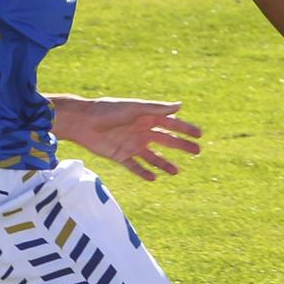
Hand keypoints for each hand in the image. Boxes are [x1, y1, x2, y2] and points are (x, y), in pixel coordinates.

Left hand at [54, 98, 202, 180]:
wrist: (83, 122)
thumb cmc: (109, 110)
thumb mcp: (135, 108)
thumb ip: (156, 108)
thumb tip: (180, 105)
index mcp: (146, 118)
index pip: (171, 124)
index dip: (185, 129)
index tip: (199, 135)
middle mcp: (141, 132)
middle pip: (166, 141)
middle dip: (181, 146)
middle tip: (197, 152)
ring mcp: (131, 144)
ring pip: (152, 157)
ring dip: (164, 164)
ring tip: (176, 172)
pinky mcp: (120, 155)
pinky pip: (135, 166)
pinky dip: (144, 172)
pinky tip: (153, 178)